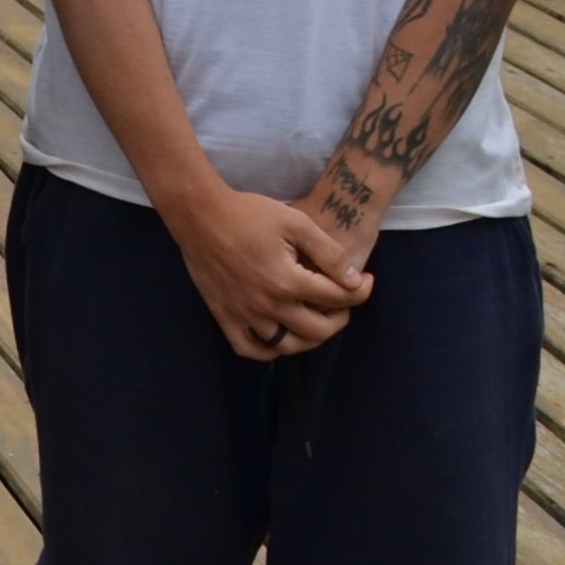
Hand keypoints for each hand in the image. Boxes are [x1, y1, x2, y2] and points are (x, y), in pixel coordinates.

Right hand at [161, 178, 371, 358]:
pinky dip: (269, 350)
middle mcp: (269, 306)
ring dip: (310, 337)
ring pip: (289, 346)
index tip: (365, 280)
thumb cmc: (248, 213)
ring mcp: (245, 315)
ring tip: (314, 319)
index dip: (361, 291)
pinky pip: (250, 349)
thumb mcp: (296, 222)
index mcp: (288, 281)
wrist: (199, 214)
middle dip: (341, 317)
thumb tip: (355, 280)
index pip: (338, 298)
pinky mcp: (224, 316)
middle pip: (319, 330)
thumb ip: (329, 253)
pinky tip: (279, 335)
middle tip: (342, 300)